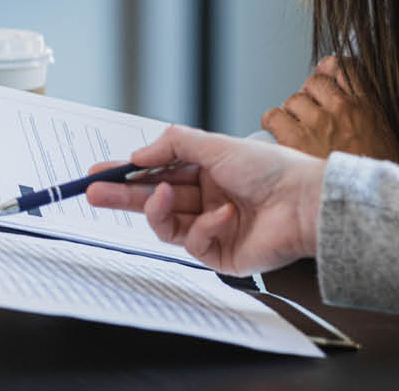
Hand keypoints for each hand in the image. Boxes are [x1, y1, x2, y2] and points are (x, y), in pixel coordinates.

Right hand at [85, 124, 324, 274]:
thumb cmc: (271, 169)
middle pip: (155, 200)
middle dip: (123, 196)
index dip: (129, 173)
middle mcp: (208, 198)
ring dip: (159, 208)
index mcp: (209, 171)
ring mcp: (213, 228)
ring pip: (167, 225)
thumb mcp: (216, 145)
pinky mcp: (221, 255)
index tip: (98, 172)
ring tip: (163, 194)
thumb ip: (174, 146)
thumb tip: (139, 153)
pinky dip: (205, 227)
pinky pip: (195, 243)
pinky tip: (226, 214)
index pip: (159, 173)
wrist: (304, 202)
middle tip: (94, 194)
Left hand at [262, 55, 398, 162]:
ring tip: (298, 131)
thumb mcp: (385, 135)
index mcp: (368, 104)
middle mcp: (343, 108)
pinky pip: (274, 116)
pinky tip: (282, 135)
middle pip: (314, 82)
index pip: (341, 67)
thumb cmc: (375, 174)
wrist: (367, 204)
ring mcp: (319, 122)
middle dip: (310, 96)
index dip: (329, 72)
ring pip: (293, 100)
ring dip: (292, 113)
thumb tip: (347, 96)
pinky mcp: (296, 140)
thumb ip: (368, 112)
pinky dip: (275, 124)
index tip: (326, 81)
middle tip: (311, 116)